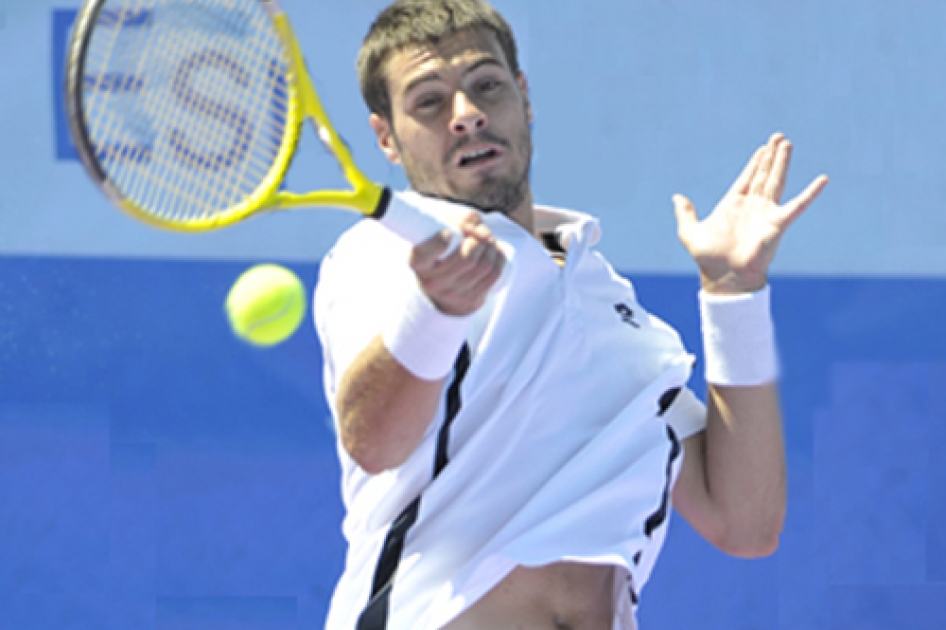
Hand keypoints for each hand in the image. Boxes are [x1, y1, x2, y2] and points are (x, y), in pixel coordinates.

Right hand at [410, 211, 505, 315]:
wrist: (441, 294)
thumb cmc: (439, 255)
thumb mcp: (436, 237)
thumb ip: (457, 221)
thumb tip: (477, 224)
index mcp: (418, 264)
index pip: (426, 254)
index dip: (439, 242)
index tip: (449, 233)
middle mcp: (434, 282)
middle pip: (466, 257)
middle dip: (478, 240)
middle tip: (480, 232)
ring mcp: (454, 294)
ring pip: (483, 265)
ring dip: (491, 247)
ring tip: (489, 239)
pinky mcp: (471, 300)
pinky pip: (493, 275)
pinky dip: (499, 258)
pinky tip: (496, 250)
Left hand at [673, 133, 828, 294]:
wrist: (725, 277)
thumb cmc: (708, 259)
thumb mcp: (690, 233)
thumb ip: (685, 213)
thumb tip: (677, 197)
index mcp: (732, 205)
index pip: (747, 177)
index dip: (755, 162)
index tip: (763, 148)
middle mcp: (751, 206)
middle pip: (763, 175)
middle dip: (770, 156)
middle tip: (778, 136)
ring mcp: (766, 213)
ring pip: (776, 181)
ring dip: (782, 162)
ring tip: (787, 143)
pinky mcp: (778, 223)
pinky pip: (799, 205)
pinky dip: (811, 192)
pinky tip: (822, 179)